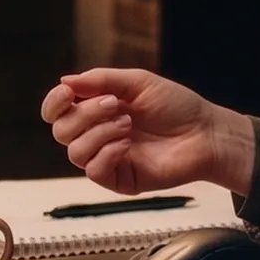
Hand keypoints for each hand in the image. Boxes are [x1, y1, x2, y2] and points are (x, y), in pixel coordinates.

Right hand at [39, 68, 248, 195]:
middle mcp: (96, 135)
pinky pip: (94, 171)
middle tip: (115, 105)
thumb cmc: (176, 106)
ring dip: (99, 133)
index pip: (56, 112)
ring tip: (127, 125)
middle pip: (61, 131)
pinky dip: (107, 153)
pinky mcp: (119, 179)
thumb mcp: (137, 82)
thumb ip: (100, 79)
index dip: (53, 103)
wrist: (205, 133)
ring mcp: (106, 158)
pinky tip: (128, 145)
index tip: (68, 93)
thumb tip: (64, 81)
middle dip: (85, 114)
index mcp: (95, 110)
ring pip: (75, 152)